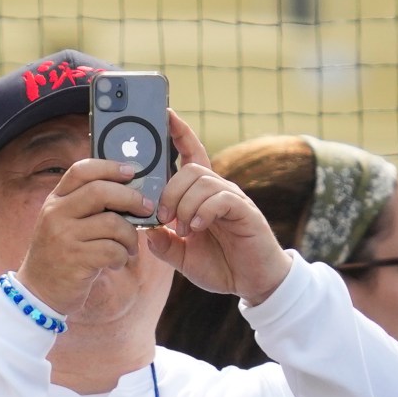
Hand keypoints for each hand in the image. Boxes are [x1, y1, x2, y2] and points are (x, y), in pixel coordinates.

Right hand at [13, 156, 146, 316]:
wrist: (38, 292)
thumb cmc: (61, 254)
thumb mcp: (64, 223)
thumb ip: (86, 205)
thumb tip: (131, 190)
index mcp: (55, 201)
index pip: (81, 170)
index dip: (109, 167)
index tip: (131, 172)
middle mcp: (55, 215)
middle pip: (100, 192)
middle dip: (131, 198)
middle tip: (146, 208)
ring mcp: (63, 237)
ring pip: (112, 223)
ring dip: (130, 236)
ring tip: (130, 246)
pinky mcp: (74, 260)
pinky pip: (112, 250)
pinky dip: (122, 256)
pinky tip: (116, 262)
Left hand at [144, 112, 290, 304]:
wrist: (253, 282)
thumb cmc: (219, 265)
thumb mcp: (180, 256)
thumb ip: (162, 244)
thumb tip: (145, 232)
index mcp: (200, 196)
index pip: (190, 155)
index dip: (179, 133)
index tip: (165, 114)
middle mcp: (218, 191)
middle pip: (189, 170)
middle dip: (168, 191)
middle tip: (162, 218)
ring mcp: (233, 199)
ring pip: (202, 181)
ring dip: (183, 205)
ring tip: (182, 229)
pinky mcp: (245, 211)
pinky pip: (220, 198)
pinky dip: (202, 212)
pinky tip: (195, 228)